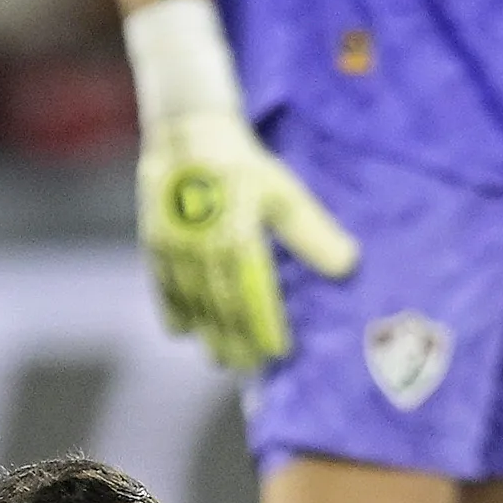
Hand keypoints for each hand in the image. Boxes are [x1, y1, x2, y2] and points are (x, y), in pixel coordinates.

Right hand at [137, 111, 360, 370]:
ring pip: (191, 299)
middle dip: (236, 339)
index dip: (264, 324)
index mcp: (238, 234)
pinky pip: (161, 283)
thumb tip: (348, 266)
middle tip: (250, 368)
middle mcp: (203, 245)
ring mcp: (174, 244)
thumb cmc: (246, 166)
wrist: (188, 134)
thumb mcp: (284, 195)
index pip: (253, 292)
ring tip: (221, 361)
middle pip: (221, 304)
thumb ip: (312, 233)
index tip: (278, 351)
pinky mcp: (154, 240)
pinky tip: (182, 332)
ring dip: (206, 332)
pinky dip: (171, 309)